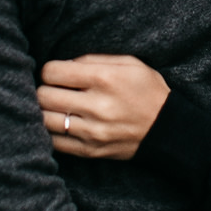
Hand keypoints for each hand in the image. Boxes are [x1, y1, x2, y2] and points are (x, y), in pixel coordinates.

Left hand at [38, 55, 170, 160]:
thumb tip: (62, 65)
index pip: (52, 72)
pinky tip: (61, 123)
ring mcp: (92, 132)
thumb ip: (93, 59)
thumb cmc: (146, 90)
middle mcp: (97, 106)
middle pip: (43, 96)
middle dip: (45, 89)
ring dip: (45, 111)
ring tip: (55, 106)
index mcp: (105, 79)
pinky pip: (55, 143)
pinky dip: (52, 132)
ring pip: (44, 120)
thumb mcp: (128, 63)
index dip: (50, 70)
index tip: (57, 73)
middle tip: (54, 89)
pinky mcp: (90, 151)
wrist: (167, 129)